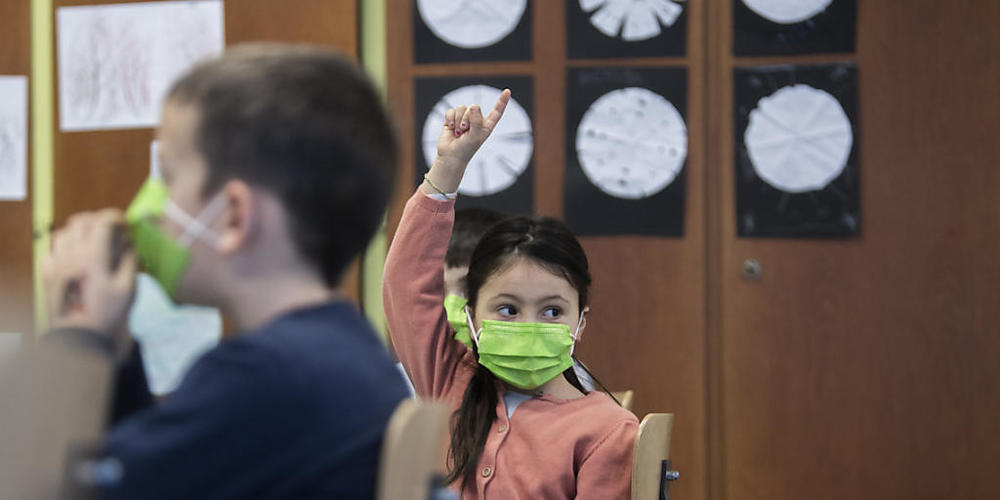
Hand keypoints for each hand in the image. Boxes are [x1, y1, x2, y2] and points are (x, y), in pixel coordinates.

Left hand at [43, 209, 136, 342]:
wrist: (80, 335)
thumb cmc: (108, 312)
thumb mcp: (129, 287)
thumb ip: (129, 260)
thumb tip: (129, 243)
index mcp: (95, 255)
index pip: (102, 221)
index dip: (115, 217)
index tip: (123, 222)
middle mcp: (73, 254)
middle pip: (80, 222)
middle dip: (95, 220)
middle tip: (107, 229)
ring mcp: (56, 264)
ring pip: (62, 234)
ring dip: (77, 232)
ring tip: (88, 241)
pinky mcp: (47, 275)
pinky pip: (49, 251)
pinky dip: (61, 248)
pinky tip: (70, 258)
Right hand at [424, 89, 510, 193]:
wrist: (451, 156)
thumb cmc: (467, 148)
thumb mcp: (476, 136)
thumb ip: (477, 120)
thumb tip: (473, 106)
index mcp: (487, 125)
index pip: (497, 111)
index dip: (502, 101)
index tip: (507, 91)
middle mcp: (476, 120)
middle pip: (473, 107)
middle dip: (468, 118)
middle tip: (465, 131)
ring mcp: (464, 118)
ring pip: (461, 108)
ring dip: (458, 121)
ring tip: (458, 132)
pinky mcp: (452, 119)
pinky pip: (451, 111)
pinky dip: (450, 120)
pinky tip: (450, 128)